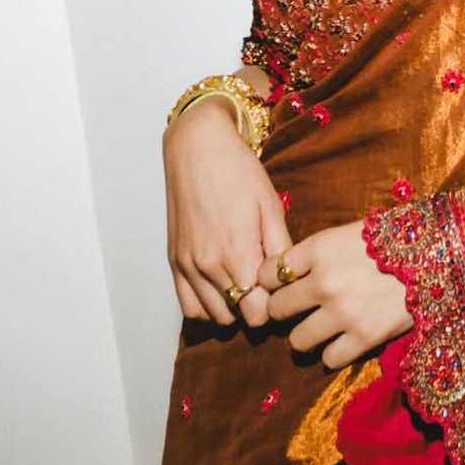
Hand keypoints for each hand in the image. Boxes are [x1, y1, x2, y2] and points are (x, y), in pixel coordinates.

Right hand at [163, 96, 290, 328]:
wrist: (197, 147)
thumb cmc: (238, 170)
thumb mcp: (270, 205)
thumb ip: (280, 247)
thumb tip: (289, 278)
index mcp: (237, 252)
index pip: (258, 312)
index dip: (275, 307)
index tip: (283, 291)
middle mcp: (208, 265)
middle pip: (237, 318)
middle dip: (256, 309)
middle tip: (268, 288)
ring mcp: (187, 265)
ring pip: (213, 317)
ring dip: (232, 309)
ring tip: (247, 285)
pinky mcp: (174, 260)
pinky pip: (189, 306)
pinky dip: (207, 306)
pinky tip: (222, 288)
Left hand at [256, 221, 412, 368]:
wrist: (441, 256)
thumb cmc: (396, 239)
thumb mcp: (350, 232)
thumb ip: (317, 253)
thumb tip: (287, 272)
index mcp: (319, 249)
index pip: (268, 272)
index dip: (271, 280)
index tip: (280, 283)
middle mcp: (324, 282)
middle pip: (277, 309)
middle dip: (284, 310)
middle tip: (298, 309)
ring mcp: (343, 314)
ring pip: (297, 340)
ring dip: (306, 335)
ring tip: (321, 327)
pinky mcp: (364, 339)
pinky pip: (328, 359)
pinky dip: (333, 353)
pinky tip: (344, 340)